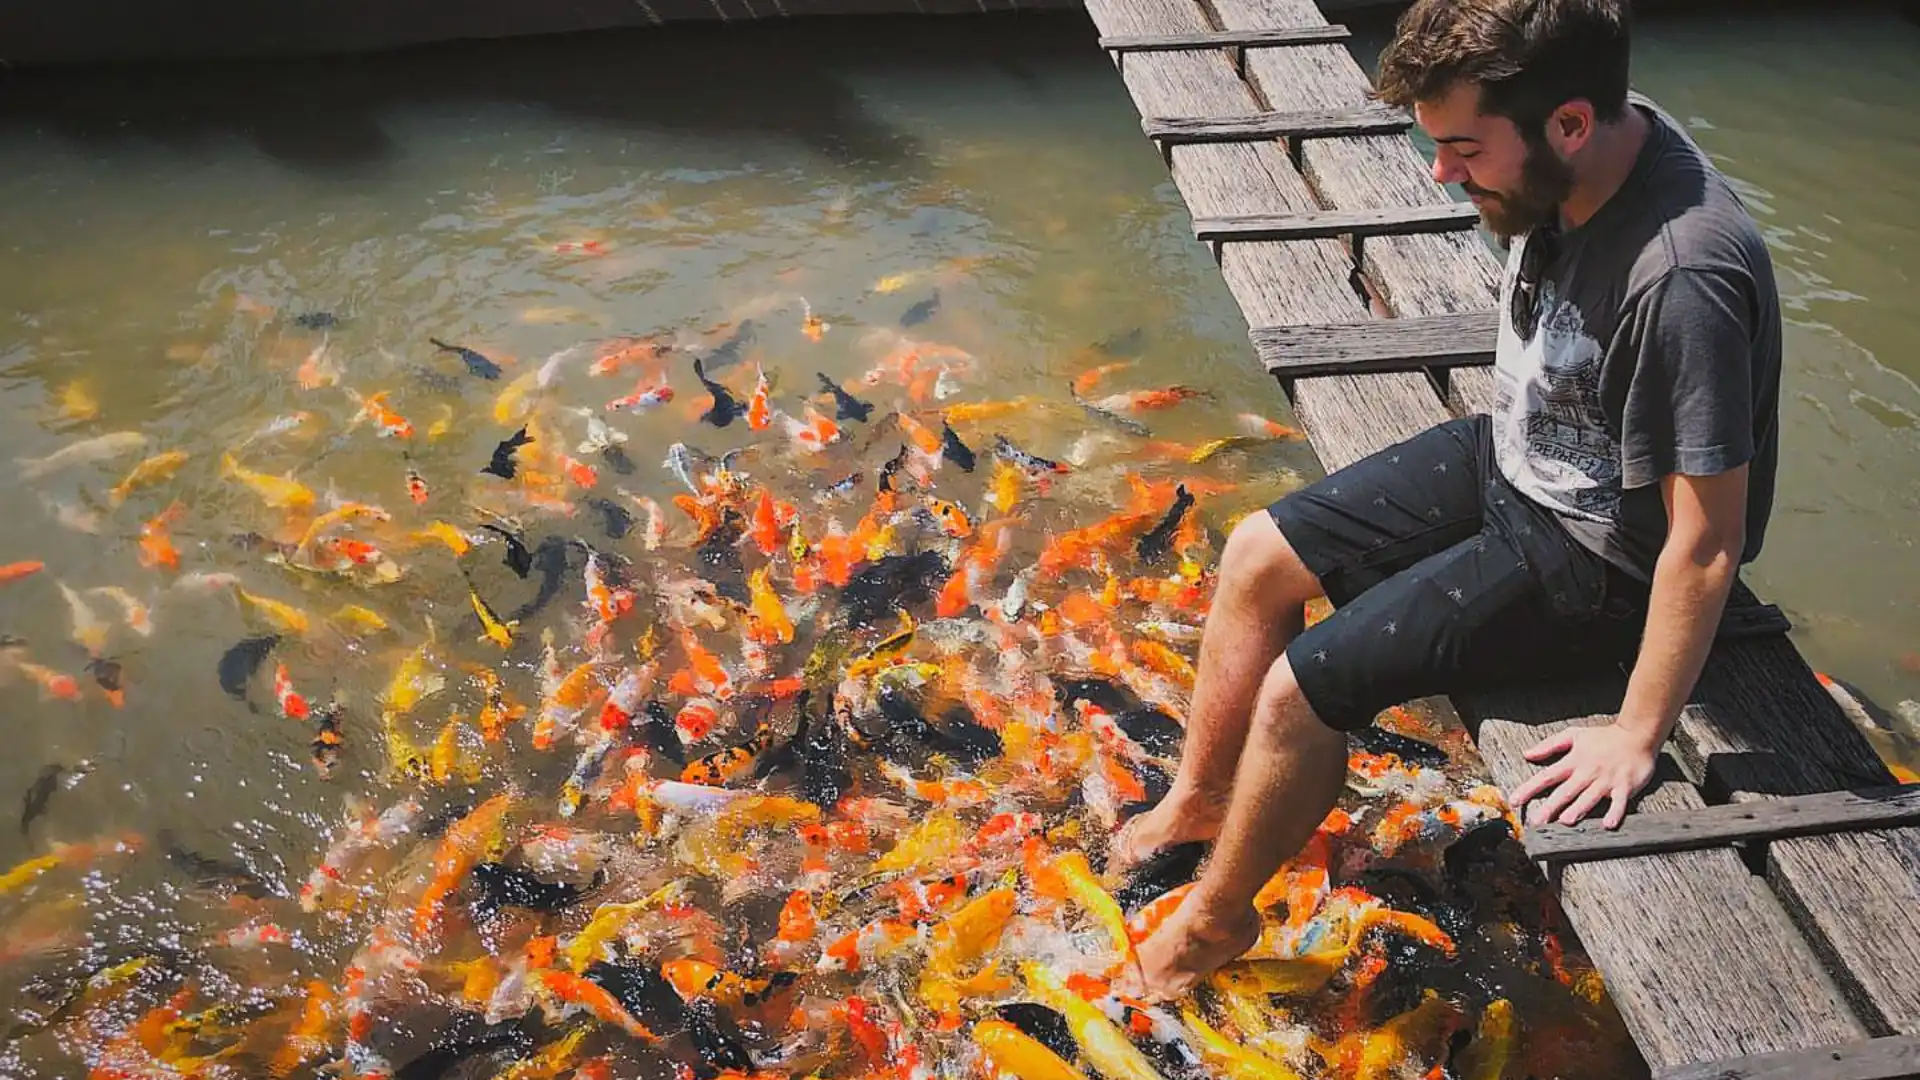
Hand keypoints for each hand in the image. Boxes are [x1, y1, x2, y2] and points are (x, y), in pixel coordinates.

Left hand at [1509, 722, 1661, 829]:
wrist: (1637, 735)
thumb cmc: (1604, 737)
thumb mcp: (1573, 735)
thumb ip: (1549, 745)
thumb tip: (1527, 754)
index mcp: (1573, 761)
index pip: (1547, 776)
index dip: (1530, 788)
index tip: (1515, 801)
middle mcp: (1588, 772)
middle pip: (1566, 791)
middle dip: (1551, 806)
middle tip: (1537, 821)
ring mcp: (1607, 780)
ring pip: (1590, 797)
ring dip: (1579, 809)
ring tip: (1566, 821)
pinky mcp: (1625, 786)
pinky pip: (1620, 802)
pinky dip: (1615, 812)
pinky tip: (1608, 824)